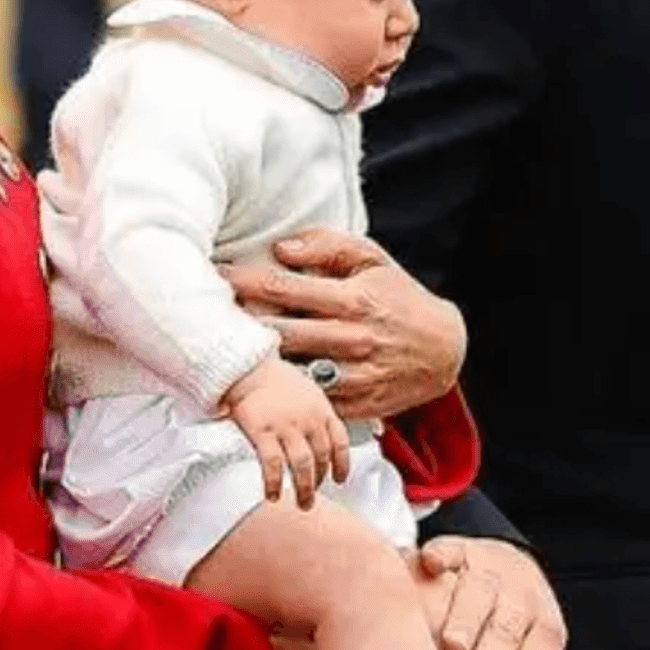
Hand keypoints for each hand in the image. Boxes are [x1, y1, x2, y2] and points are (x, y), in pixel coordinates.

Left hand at [222, 230, 465, 421]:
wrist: (445, 349)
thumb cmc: (398, 297)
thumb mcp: (373, 260)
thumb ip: (328, 246)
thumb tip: (281, 249)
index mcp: (352, 299)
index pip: (284, 290)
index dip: (243, 282)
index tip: (213, 276)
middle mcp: (352, 338)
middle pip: (281, 334)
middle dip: (241, 326)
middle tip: (204, 316)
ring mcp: (355, 375)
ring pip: (295, 372)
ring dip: (260, 365)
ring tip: (224, 354)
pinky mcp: (358, 403)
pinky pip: (314, 401)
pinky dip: (287, 395)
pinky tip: (260, 386)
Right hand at [223, 357, 350, 506]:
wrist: (248, 367)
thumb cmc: (276, 378)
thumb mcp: (308, 391)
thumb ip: (317, 412)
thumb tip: (323, 433)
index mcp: (321, 409)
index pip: (340, 442)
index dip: (343, 464)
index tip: (340, 479)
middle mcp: (308, 420)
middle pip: (322, 458)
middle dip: (319, 482)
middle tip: (312, 497)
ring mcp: (286, 426)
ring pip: (302, 466)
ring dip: (304, 489)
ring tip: (302, 503)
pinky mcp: (263, 431)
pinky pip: (273, 465)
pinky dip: (274, 483)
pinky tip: (272, 494)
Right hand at [417, 536, 565, 649]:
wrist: (508, 567)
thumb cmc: (507, 634)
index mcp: (545, 633)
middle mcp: (524, 599)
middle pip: (509, 631)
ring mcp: (493, 570)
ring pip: (482, 592)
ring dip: (468, 618)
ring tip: (451, 645)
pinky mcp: (463, 548)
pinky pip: (453, 550)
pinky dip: (442, 557)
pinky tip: (429, 567)